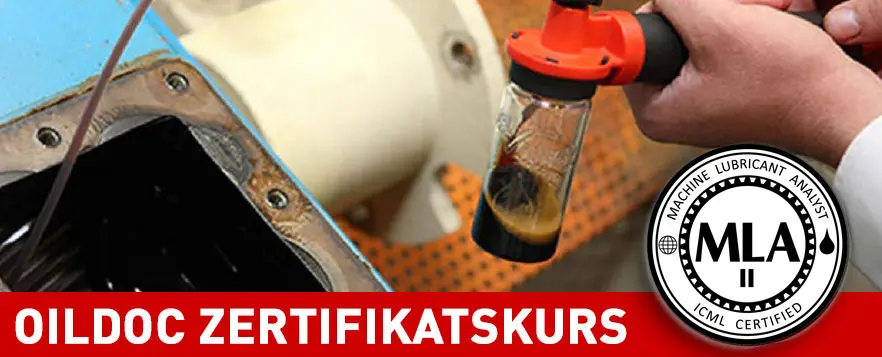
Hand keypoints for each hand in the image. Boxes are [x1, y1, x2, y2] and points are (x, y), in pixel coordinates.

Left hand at [624, 0, 881, 166]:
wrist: (837, 103)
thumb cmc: (785, 81)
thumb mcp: (717, 25)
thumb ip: (674, 2)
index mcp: (654, 110)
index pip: (637, 42)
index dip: (669, 12)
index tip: (697, 11)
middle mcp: (672, 112)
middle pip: (672, 34)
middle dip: (710, 12)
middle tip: (740, 13)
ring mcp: (700, 103)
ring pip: (701, 34)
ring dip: (733, 15)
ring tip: (761, 19)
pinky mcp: (726, 92)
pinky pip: (722, 48)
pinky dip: (744, 30)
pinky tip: (767, 29)